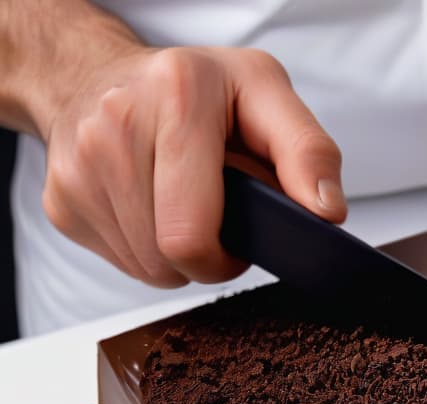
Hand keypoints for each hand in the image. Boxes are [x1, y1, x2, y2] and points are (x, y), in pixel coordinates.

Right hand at [39, 45, 346, 286]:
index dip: (227, 259)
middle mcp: (116, 127)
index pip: (192, 233)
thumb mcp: (266, 92)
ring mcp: (79, 168)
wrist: (95, 72)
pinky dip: (145, 250)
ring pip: (146, 268)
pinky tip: (151, 207)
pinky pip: (120, 262)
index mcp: (178, 96)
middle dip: (206, 257)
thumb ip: (308, 151)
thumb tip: (326, 211)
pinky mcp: (60, 202)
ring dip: (176, 256)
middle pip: (168, 258)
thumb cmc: (193, 86)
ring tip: (186, 207)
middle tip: (219, 221)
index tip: (241, 242)